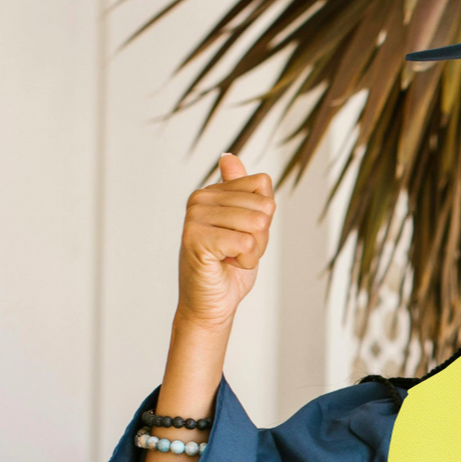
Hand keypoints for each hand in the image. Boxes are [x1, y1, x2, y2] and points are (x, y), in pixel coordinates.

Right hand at [177, 153, 275, 330]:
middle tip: (237, 251)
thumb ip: (243, 192)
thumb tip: (228, 156)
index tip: (244, 235)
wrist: (212, 305)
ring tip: (231, 258)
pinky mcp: (196, 238)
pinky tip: (226, 265)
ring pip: (257, 225)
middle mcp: (199, 198)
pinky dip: (245, 261)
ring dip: (253, 250)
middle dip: (261, 237)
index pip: (263, 186)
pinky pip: (246, 242)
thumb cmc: (229, 268)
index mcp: (211, 191)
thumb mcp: (245, 225)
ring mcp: (195, 217)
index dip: (265, 218)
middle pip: (264, 206)